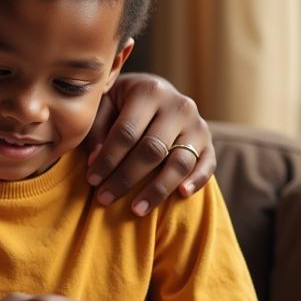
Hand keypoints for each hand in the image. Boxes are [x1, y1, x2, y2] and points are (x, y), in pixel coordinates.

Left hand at [82, 73, 215, 214]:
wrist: (154, 93)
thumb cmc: (120, 103)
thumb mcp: (104, 105)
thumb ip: (98, 130)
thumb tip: (96, 161)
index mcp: (149, 91)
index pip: (127, 132)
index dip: (108, 159)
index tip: (92, 180)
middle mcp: (178, 106)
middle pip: (152, 149)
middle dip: (126, 178)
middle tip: (104, 198)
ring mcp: (197, 124)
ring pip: (180, 161)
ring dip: (157, 189)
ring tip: (136, 209)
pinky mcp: (208, 141)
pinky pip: (207, 165)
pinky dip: (196, 181)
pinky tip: (181, 195)